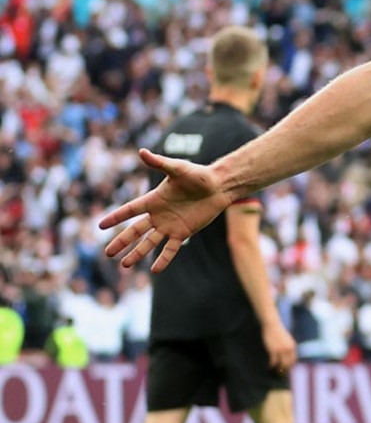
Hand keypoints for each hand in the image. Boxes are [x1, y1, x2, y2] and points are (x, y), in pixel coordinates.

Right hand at [99, 148, 235, 271]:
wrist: (218, 186)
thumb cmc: (198, 175)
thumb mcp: (177, 168)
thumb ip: (159, 163)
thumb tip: (142, 151)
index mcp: (154, 200)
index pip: (130, 210)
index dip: (116, 217)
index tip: (100, 226)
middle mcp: (159, 214)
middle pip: (135, 230)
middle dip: (121, 241)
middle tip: (107, 253)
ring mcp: (170, 225)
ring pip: (149, 242)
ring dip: (138, 253)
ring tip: (125, 265)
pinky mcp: (184, 232)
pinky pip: (171, 248)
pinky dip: (163, 259)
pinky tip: (155, 270)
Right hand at [263, 322, 297, 373]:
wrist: (272, 325)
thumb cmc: (278, 332)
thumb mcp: (287, 340)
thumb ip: (288, 347)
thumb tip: (287, 355)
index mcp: (293, 347)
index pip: (293, 360)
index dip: (290, 366)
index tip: (287, 369)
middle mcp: (288, 350)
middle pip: (288, 364)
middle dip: (284, 370)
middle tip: (280, 373)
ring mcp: (281, 350)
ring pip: (281, 364)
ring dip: (278, 369)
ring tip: (275, 371)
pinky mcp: (273, 351)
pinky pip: (273, 361)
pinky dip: (271, 365)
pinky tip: (269, 366)